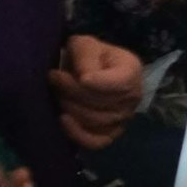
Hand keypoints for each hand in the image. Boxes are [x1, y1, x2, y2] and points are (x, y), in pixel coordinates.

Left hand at [48, 34, 143, 150]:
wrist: (92, 72)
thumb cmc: (90, 57)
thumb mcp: (86, 45)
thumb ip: (86, 56)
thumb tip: (84, 78)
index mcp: (132, 71)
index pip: (120, 83)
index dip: (97, 82)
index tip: (73, 75)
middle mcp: (133, 97)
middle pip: (101, 102)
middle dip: (72, 92)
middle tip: (53, 79)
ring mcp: (123, 118)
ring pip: (94, 121)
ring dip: (70, 107)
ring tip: (57, 94)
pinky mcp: (111, 134)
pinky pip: (95, 141)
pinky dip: (77, 133)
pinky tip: (63, 119)